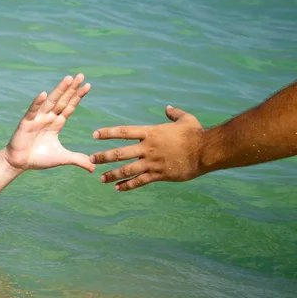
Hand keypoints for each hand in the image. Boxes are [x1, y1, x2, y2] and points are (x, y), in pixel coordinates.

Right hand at [3, 74, 94, 172]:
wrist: (20, 163)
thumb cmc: (39, 158)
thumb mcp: (62, 158)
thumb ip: (77, 160)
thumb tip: (93, 168)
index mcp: (57, 123)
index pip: (70, 106)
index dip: (78, 96)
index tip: (88, 85)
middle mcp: (48, 117)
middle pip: (62, 100)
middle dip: (71, 88)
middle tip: (81, 75)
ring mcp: (38, 118)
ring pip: (50, 102)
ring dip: (59, 90)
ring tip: (68, 78)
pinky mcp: (26, 123)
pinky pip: (33, 111)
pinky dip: (37, 103)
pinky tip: (43, 94)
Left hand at [90, 106, 204, 190]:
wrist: (207, 151)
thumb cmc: (196, 133)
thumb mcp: (185, 119)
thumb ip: (174, 114)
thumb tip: (167, 108)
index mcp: (150, 132)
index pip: (123, 132)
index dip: (107, 133)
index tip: (94, 135)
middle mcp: (148, 148)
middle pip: (120, 153)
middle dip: (103, 156)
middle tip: (90, 159)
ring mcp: (152, 162)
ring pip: (126, 170)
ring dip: (112, 174)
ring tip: (101, 179)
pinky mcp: (159, 175)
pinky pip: (140, 181)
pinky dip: (128, 186)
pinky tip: (118, 189)